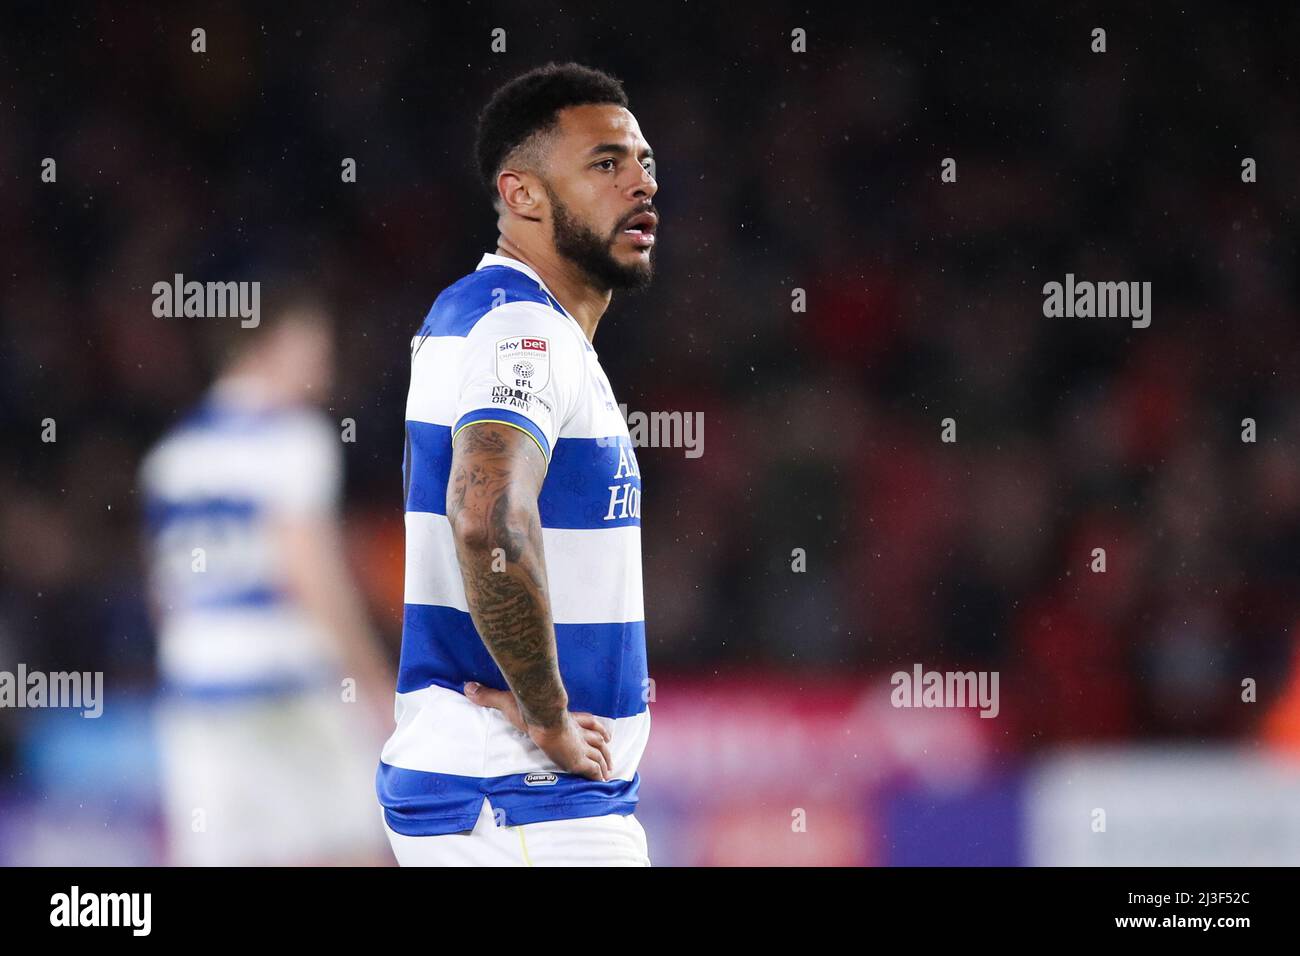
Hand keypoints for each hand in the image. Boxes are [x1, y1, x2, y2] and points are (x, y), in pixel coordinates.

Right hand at [464, 681, 613, 781]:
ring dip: (605, 763)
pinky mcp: (578, 760)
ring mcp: (579, 746)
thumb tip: (467, 687)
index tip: (605, 733)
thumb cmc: (528, 707)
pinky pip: (593, 771)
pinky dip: (598, 777)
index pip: (587, 722)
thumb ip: (488, 696)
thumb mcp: (507, 700)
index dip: (596, 727)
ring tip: (607, 772)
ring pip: (600, 754)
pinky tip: (601, 783)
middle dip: (604, 748)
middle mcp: (576, 732)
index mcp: (566, 718)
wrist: (541, 715)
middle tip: (609, 758)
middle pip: (598, 739)